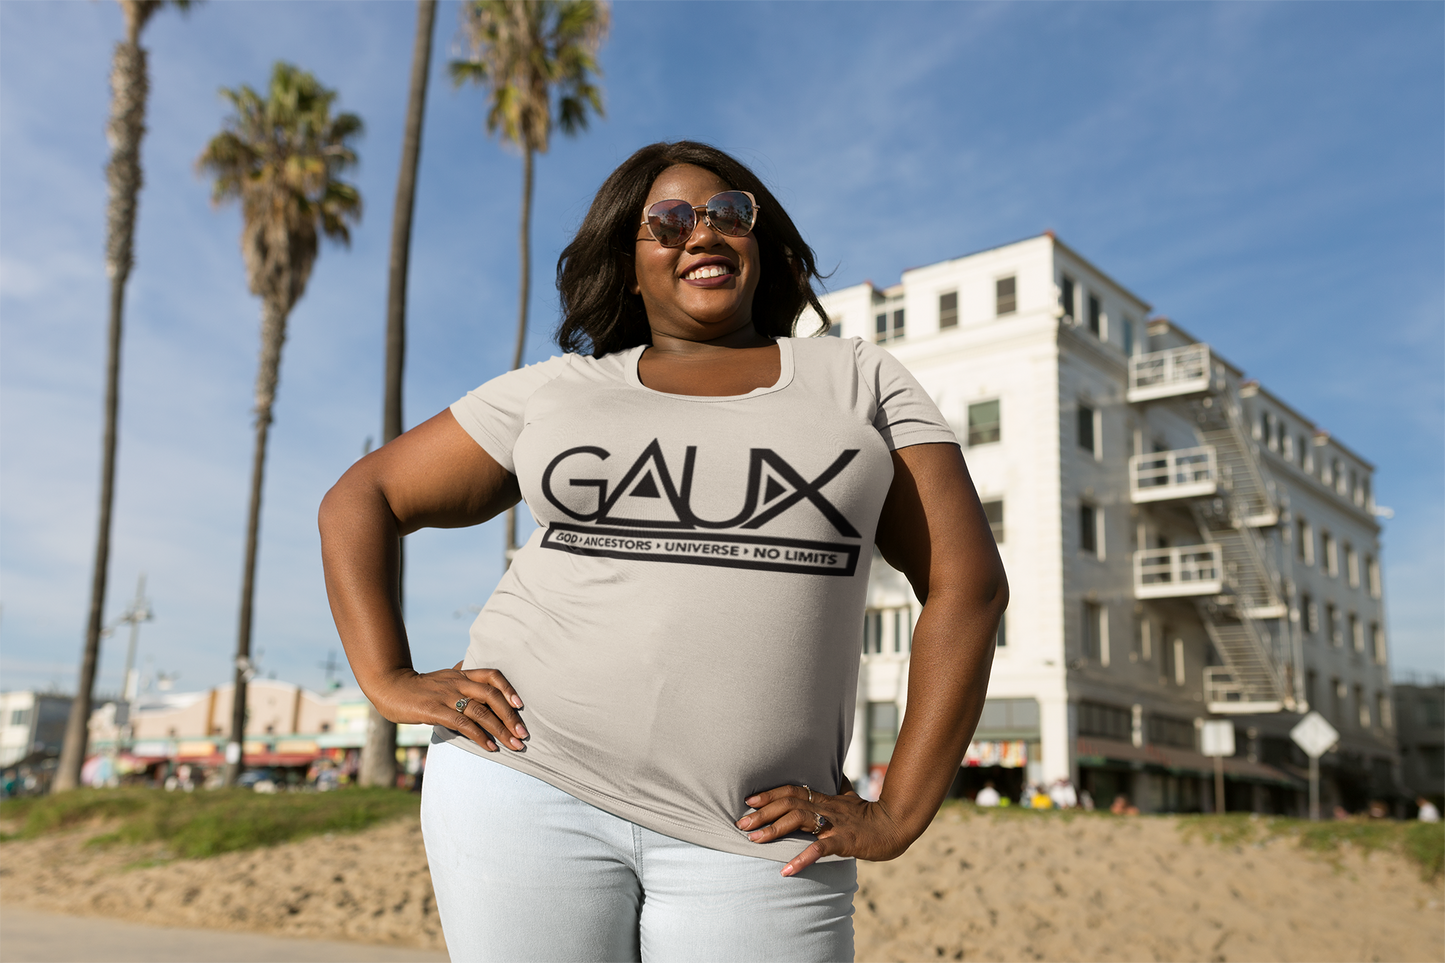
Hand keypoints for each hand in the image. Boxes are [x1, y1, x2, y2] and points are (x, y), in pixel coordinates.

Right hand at [369, 662, 526, 752]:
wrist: (389, 687)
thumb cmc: (418, 686)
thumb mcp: (442, 677)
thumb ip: (458, 675)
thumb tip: (467, 666)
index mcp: (461, 675)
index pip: (492, 675)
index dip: (509, 689)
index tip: (521, 706)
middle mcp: (458, 683)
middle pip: (492, 695)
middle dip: (510, 716)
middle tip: (523, 734)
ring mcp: (446, 696)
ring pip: (481, 712)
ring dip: (500, 730)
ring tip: (513, 745)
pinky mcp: (435, 710)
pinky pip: (463, 724)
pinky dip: (479, 736)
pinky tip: (490, 748)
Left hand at [735, 783, 910, 875]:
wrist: (897, 825)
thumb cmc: (872, 815)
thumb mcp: (852, 798)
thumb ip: (840, 789)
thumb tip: (835, 777)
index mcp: (826, 799)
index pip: (793, 791)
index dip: (770, 794)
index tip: (749, 800)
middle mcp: (827, 808)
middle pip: (789, 803)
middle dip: (763, 812)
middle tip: (741, 823)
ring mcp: (835, 823)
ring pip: (799, 820)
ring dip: (774, 830)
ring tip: (754, 841)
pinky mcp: (845, 840)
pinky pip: (820, 848)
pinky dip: (801, 858)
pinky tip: (786, 870)